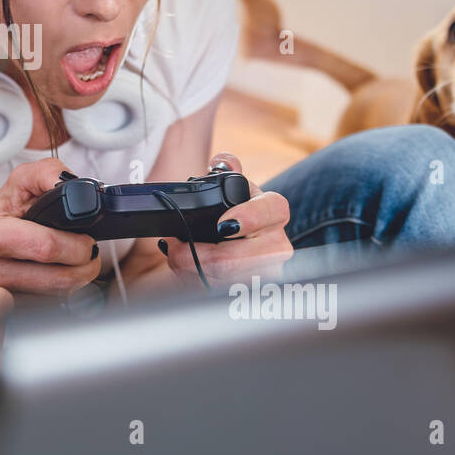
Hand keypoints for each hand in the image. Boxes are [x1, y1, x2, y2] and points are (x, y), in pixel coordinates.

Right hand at [0, 157, 101, 294]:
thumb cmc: (4, 210)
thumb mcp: (22, 181)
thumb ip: (49, 174)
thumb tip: (75, 185)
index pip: (47, 247)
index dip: (75, 244)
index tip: (86, 238)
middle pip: (60, 278)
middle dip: (86, 263)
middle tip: (90, 249)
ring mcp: (0, 294)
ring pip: (60, 294)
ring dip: (80, 278)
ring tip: (78, 258)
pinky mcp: (12, 309)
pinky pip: (53, 304)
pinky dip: (66, 290)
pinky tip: (61, 272)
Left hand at [161, 152, 293, 286]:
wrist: (242, 246)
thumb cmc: (234, 213)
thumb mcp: (231, 188)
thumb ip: (226, 168)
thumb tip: (221, 161)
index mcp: (274, 212)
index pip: (273, 211)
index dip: (249, 218)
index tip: (221, 225)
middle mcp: (278, 244)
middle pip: (246, 258)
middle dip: (202, 255)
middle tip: (176, 248)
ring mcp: (269, 272)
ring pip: (231, 280)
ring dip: (194, 271)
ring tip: (177, 259)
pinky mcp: (254, 293)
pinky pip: (223, 294)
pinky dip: (197, 285)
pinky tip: (186, 274)